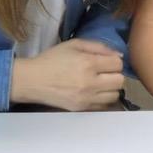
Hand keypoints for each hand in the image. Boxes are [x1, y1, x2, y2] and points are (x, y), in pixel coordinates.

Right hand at [10, 39, 124, 110]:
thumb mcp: (74, 44)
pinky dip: (103, 98)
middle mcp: (90, 82)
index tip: (105, 61)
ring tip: (100, 83)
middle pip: (120, 81)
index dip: (113, 61)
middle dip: (114, 74)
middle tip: (104, 72)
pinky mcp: (82, 108)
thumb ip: (99, 47)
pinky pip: (104, 106)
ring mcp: (86, 98)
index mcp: (88, 63)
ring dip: (111, 88)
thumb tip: (119, 55)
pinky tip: (94, 92)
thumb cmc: (52, 59)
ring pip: (115, 95)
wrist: (32, 80)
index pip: (118, 64)